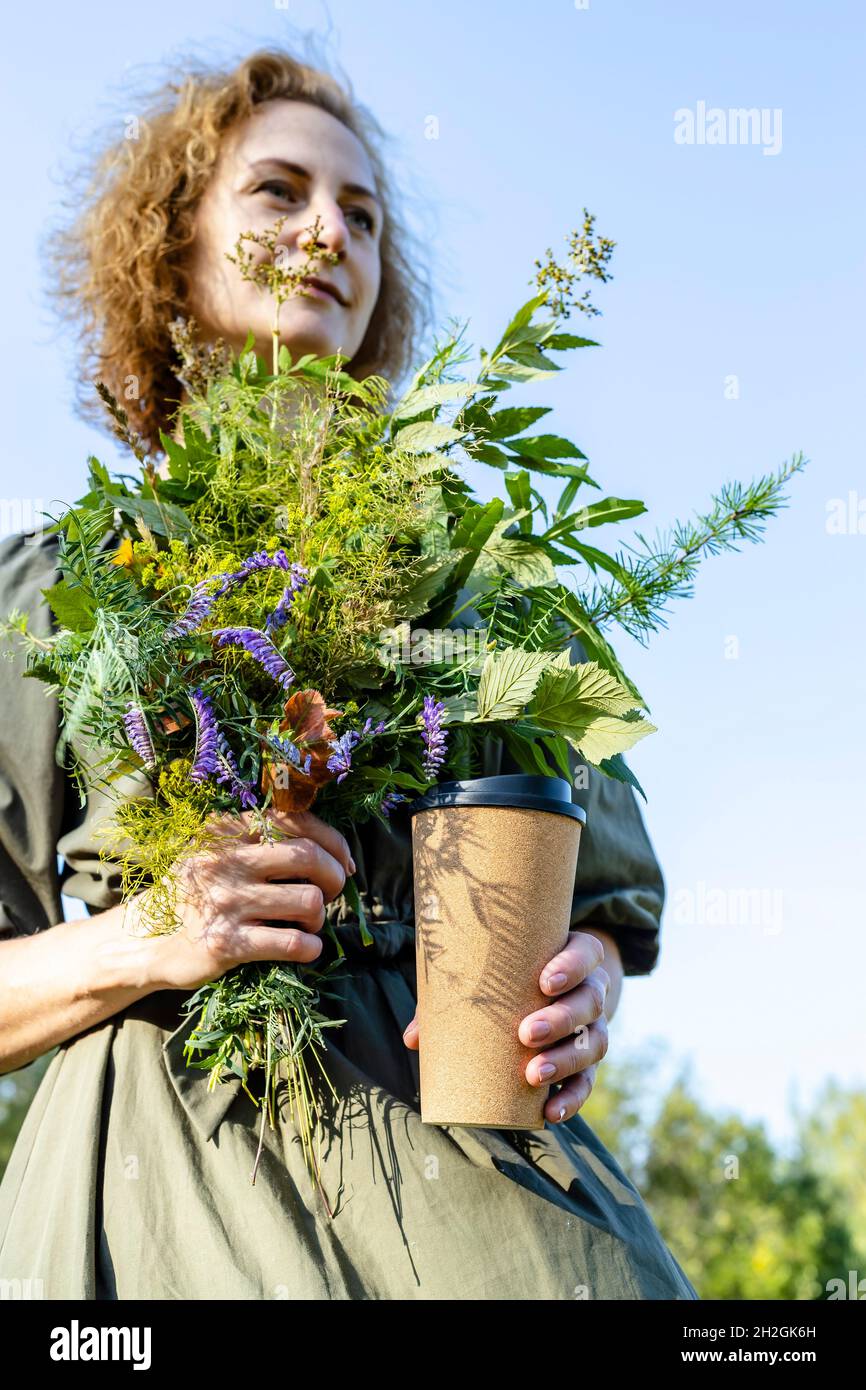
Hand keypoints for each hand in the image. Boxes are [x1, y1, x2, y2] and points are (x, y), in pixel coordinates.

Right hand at [127, 809, 355, 992]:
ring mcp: (225, 903)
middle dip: (334, 877)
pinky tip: (304, 949)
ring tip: (306, 924)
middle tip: (330, 894)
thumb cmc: (190, 895)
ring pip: (308, 901)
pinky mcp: (226, 944)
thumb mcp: (211, 852)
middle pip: (309, 858)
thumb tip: (328, 850)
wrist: (142, 941)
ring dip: (318, 917)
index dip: (333, 841)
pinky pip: (292, 943)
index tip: (345, 863)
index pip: (297, 821)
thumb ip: (255, 841)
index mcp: (224, 832)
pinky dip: (311, 948)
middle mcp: (224, 862)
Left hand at [402, 929, 614, 1124]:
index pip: (586, 954)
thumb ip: (453, 1000)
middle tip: (526, 1033)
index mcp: (575, 956)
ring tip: (533, 1074)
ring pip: (594, 1042)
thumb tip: (412, 1038)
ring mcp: (593, 1027)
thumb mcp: (491, 977)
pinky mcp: (588, 1062)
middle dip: (561, 1018)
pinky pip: (588, 1081)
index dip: (571, 966)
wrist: (548, 995)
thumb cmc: (511, 979)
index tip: (544, 982)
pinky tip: (550, 1111)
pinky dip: (572, 1098)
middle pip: (590, 1001)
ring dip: (565, 1060)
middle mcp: (592, 990)